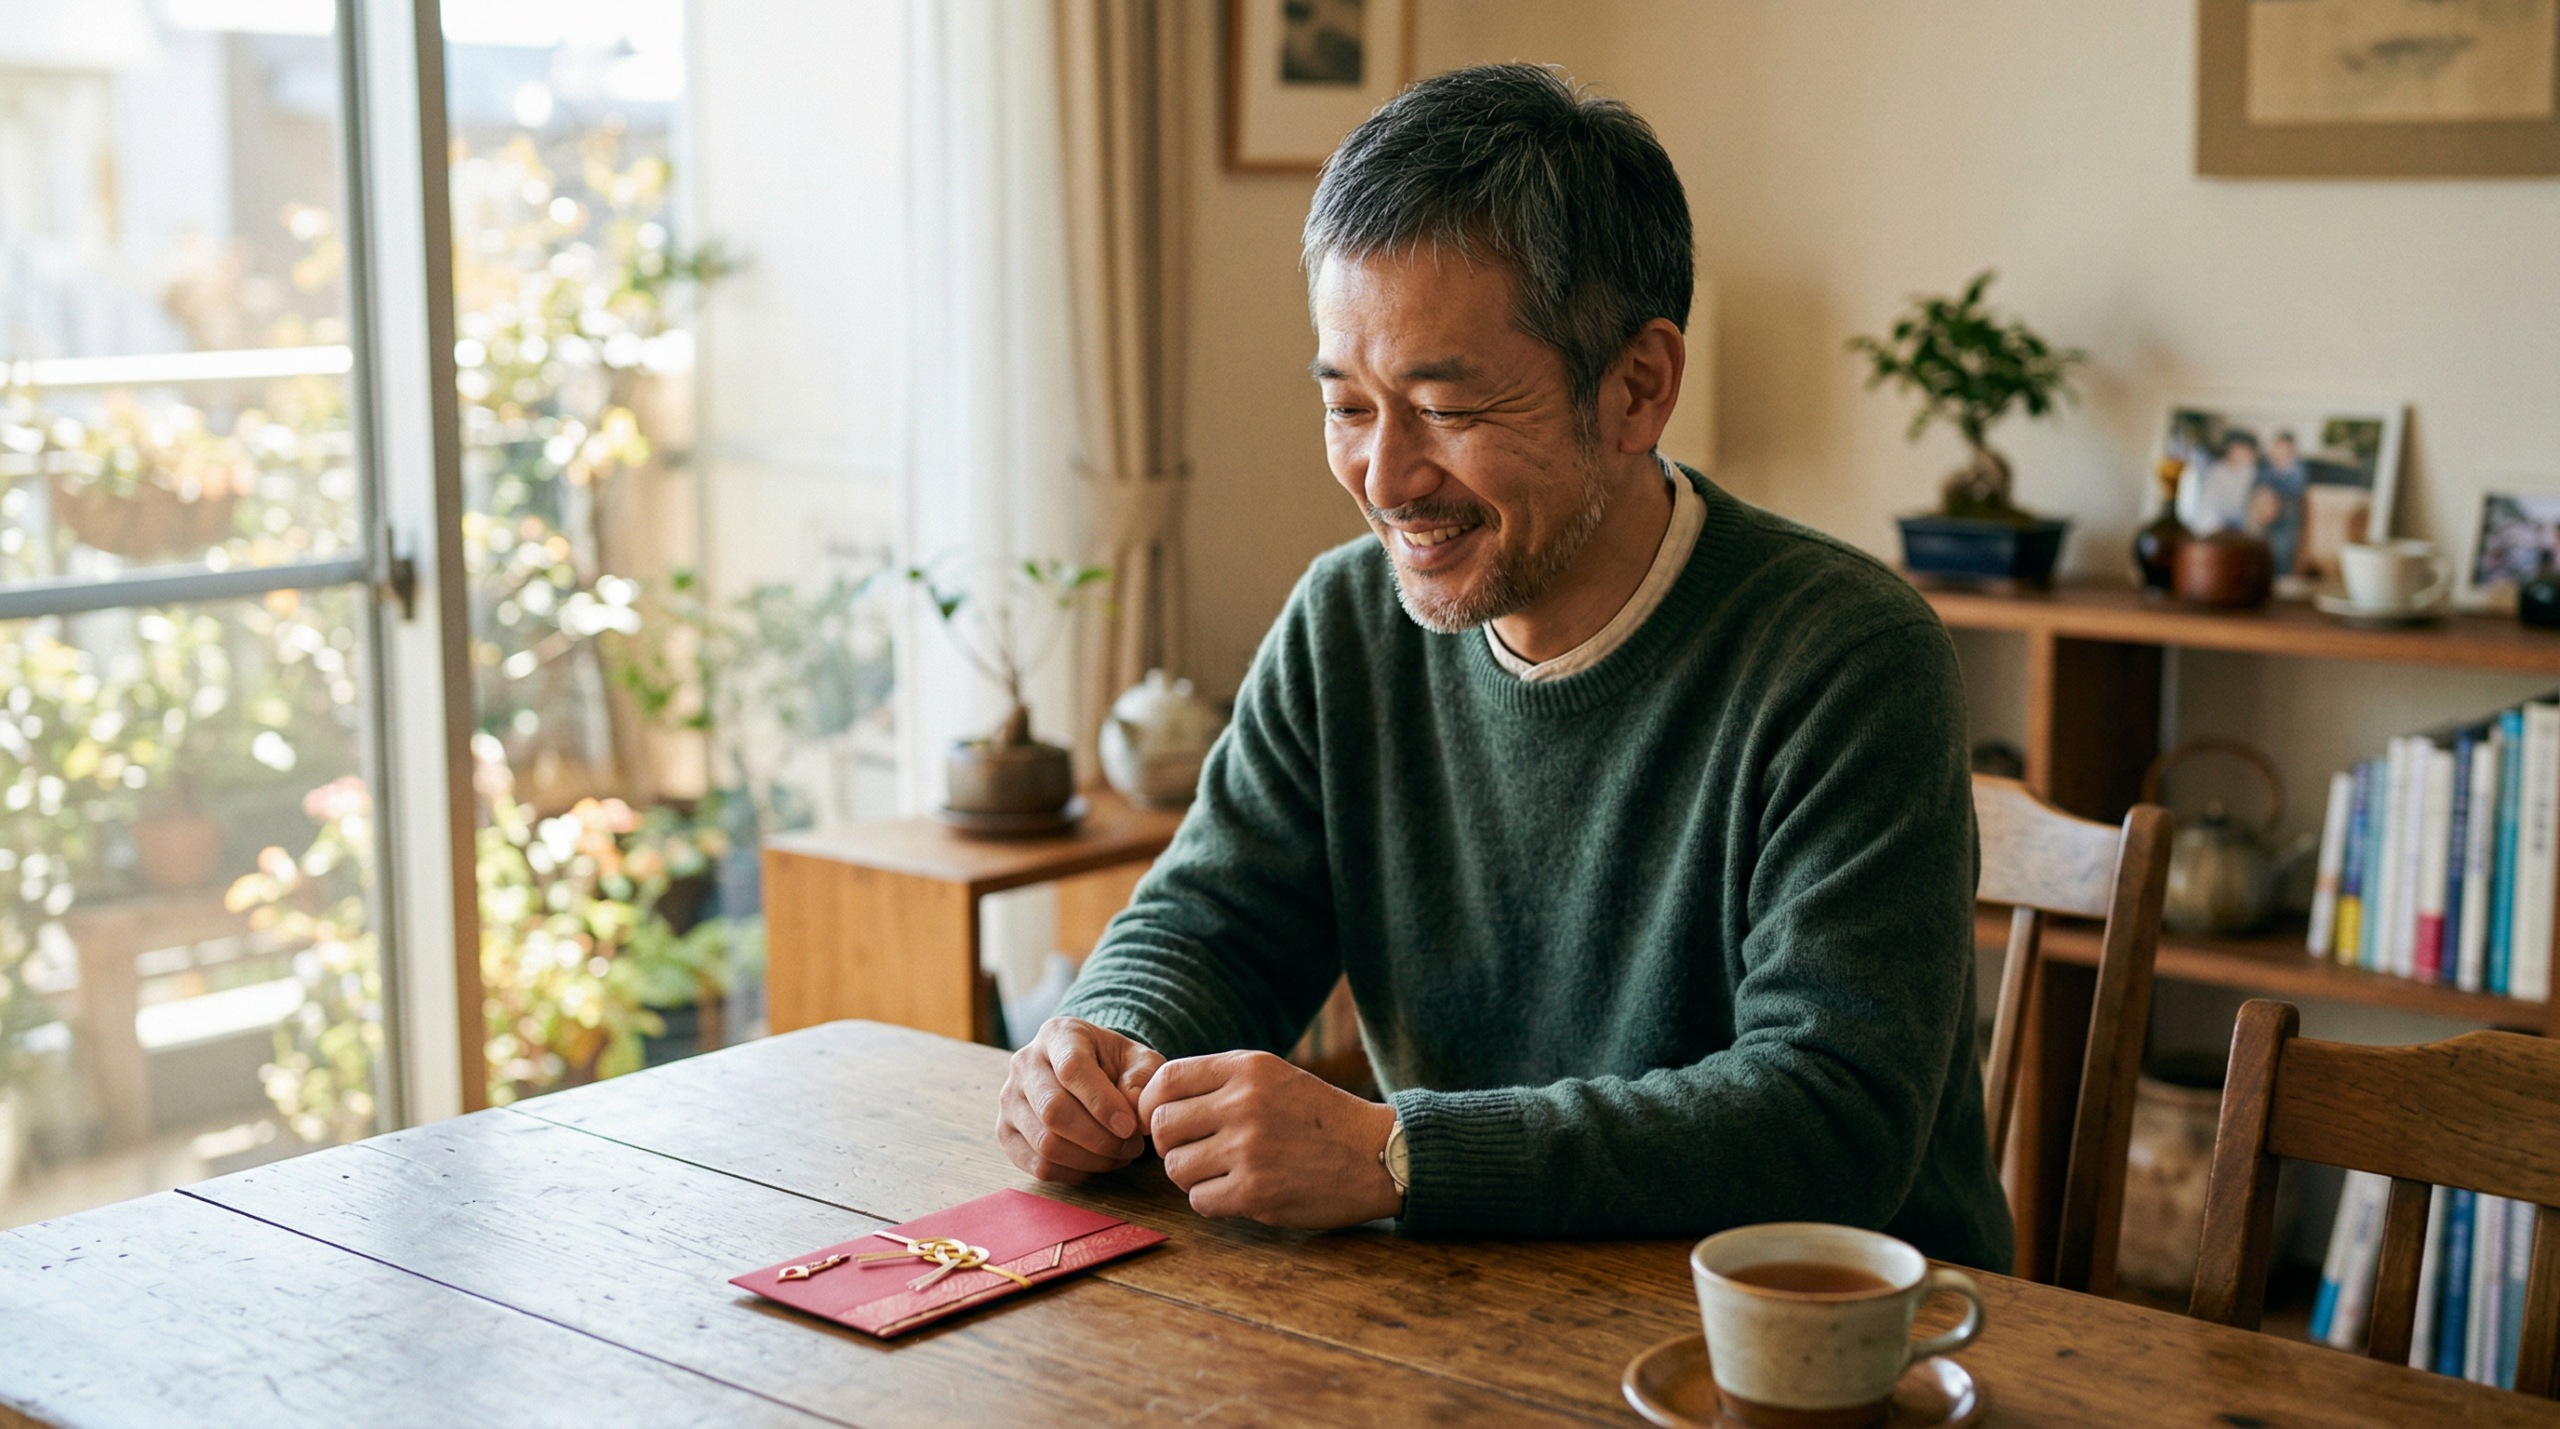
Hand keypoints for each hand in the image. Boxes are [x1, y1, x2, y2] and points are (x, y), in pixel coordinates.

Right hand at [996, 1017, 1166, 1182]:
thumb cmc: (1114, 1064)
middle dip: (1100, 1139)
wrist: (1085, 1072)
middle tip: (1132, 1146)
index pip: (1072, 1070)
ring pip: (1046, 1144)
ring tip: (1119, 1155)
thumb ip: (1144, 1078)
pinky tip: (1095, 1163)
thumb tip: (1132, 1111)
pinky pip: (1038, 1165)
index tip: (1130, 1126)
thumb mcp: (1138, 1059)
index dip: (1102, 1103)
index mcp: (1058, 1035)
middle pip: (1054, 1111)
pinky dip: (1072, 1172)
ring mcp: (1010, 1099)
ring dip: (1090, 1159)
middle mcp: (1024, 1063)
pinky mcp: (1005, 1132)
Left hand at [1136, 1050, 1401, 1228]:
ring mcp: (1249, 1148)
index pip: (1166, 1079)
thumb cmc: (1320, 1118)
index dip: (1151, 1104)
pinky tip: (1236, 1192)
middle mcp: (1244, 1103)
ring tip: (1218, 1173)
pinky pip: (1199, 1200)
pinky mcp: (1256, 1191)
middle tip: (1191, 1152)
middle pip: (1163, 1125)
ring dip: (1190, 1176)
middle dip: (1168, 1145)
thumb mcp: (1274, 1076)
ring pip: (1176, 1167)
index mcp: (1247, 1069)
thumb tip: (1157, 1102)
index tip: (1161, 1121)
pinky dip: (1211, 1201)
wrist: (1376, 1154)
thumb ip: (1221, 1082)